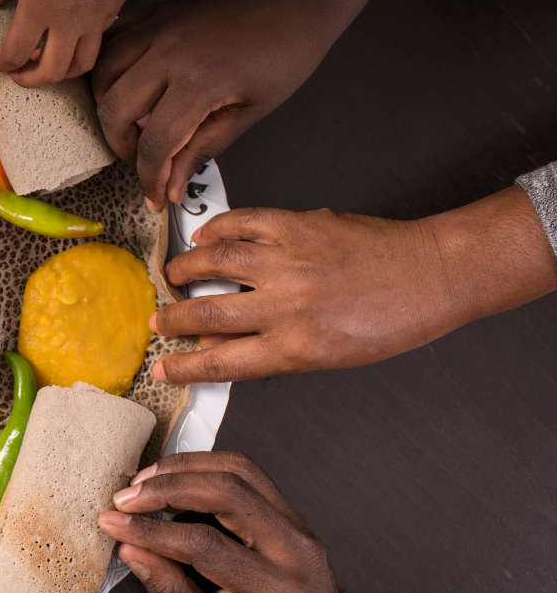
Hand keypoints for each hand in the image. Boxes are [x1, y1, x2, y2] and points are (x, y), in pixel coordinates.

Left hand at [0, 0, 143, 86]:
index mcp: (39, 9)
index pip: (15, 55)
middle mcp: (69, 22)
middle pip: (51, 74)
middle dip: (30, 80)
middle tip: (18, 72)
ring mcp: (95, 18)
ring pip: (81, 65)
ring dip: (61, 72)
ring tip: (47, 61)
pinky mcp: (113, 8)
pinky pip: (97, 39)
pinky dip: (80, 45)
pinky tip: (70, 32)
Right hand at [92, 0, 352, 205]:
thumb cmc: (285, 54)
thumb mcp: (251, 112)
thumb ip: (204, 149)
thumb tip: (172, 187)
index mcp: (200, 80)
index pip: (154, 143)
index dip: (150, 178)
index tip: (157, 196)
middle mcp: (168, 51)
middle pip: (114, 110)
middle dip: (122, 147)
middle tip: (145, 160)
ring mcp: (157, 27)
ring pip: (101, 74)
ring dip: (108, 107)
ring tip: (132, 124)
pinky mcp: (154, 12)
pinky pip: (110, 41)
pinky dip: (106, 67)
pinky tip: (123, 85)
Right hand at [98, 452, 360, 592]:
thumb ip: (171, 592)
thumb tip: (130, 550)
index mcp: (274, 591)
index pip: (204, 546)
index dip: (152, 532)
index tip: (113, 523)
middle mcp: (292, 549)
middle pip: (226, 493)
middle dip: (166, 489)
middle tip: (125, 497)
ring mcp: (296, 524)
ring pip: (237, 470)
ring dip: (183, 469)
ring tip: (142, 481)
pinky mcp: (289, 509)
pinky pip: (245, 472)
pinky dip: (203, 467)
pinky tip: (173, 479)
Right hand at [149, 206, 465, 383]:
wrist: (433, 275)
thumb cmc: (391, 320)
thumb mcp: (329, 353)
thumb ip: (273, 349)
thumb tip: (223, 343)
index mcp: (296, 346)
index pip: (221, 362)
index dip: (184, 367)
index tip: (162, 369)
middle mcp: (287, 305)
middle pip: (206, 314)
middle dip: (172, 319)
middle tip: (158, 321)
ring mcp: (290, 261)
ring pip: (214, 261)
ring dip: (185, 268)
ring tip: (174, 274)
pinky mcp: (298, 225)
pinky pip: (243, 223)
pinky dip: (218, 228)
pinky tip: (205, 235)